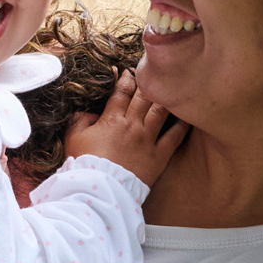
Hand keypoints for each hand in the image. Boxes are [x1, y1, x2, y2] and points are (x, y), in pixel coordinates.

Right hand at [64, 71, 185, 186]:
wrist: (98, 190)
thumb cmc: (84, 165)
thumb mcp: (74, 139)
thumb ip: (80, 121)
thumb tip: (90, 114)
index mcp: (112, 118)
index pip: (123, 91)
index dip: (127, 78)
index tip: (130, 72)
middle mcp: (132, 124)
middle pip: (145, 95)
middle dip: (148, 83)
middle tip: (153, 76)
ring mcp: (148, 139)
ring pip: (161, 110)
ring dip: (167, 98)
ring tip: (173, 89)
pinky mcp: (159, 155)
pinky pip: (175, 136)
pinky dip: (183, 124)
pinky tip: (188, 115)